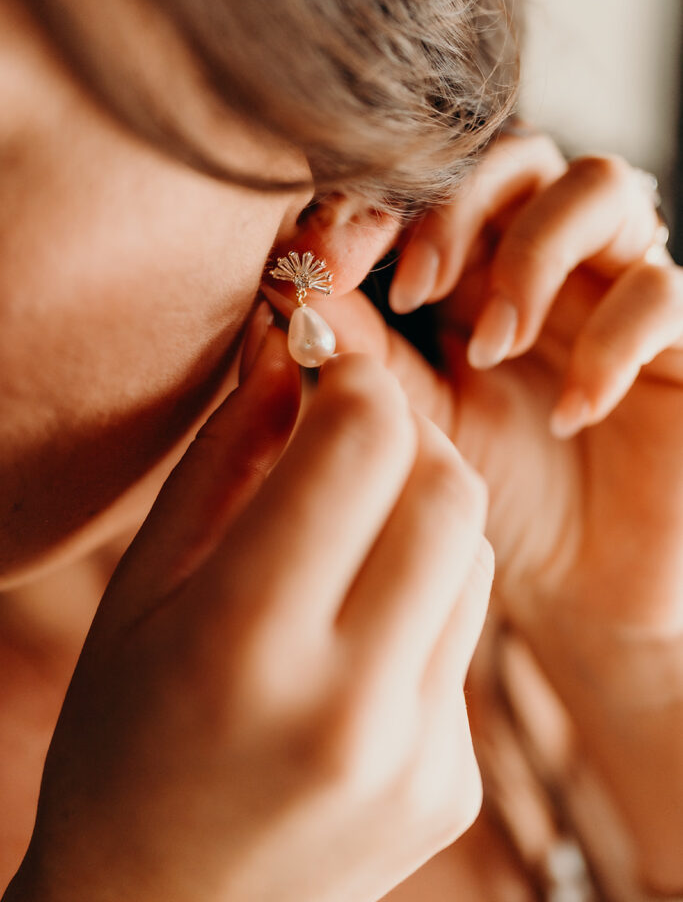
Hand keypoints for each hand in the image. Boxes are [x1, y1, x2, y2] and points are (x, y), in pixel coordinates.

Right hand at [6, 318, 491, 901]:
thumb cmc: (122, 744)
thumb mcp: (141, 590)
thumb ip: (222, 459)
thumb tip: (289, 357)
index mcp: (246, 641)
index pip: (363, 446)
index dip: (356, 380)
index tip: (330, 369)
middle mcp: (350, 704)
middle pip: (449, 488)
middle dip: (407, 432)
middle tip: (351, 434)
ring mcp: (416, 755)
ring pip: (472, 552)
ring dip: (420, 511)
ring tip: (349, 536)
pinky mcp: (452, 784)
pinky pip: (466, 635)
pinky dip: (422, 595)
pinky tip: (358, 629)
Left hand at [326, 134, 682, 642]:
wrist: (582, 587)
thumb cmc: (496, 499)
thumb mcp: (417, 423)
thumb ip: (364, 351)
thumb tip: (292, 285)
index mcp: (476, 271)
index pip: (438, 181)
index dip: (381, 200)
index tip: (325, 262)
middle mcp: (553, 264)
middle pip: (519, 155)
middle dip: (457, 208)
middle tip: (414, 293)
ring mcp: (621, 291)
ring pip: (603, 185)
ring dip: (533, 254)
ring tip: (496, 346)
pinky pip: (662, 293)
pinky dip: (609, 343)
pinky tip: (570, 414)